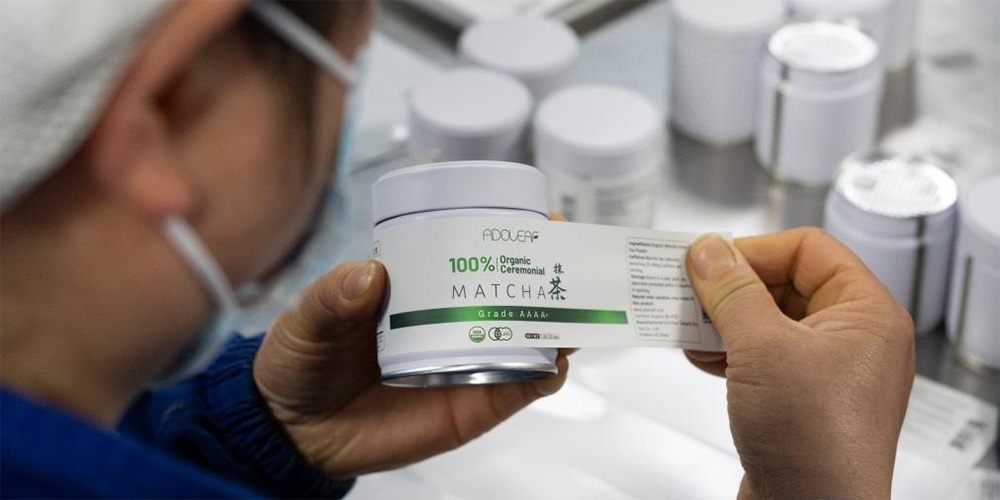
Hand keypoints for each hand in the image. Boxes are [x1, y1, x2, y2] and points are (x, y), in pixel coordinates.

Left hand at [253, 260, 570, 478]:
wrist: (294, 431)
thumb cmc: (302, 362)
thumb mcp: (309, 316)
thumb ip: (333, 295)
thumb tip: (371, 275)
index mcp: (420, 286)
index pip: (473, 252)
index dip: (509, 231)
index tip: (537, 215)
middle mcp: (452, 321)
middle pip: (514, 290)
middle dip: (550, 271)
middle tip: (570, 255)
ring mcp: (467, 363)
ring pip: (528, 337)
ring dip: (559, 320)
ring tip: (576, 303)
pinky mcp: (472, 407)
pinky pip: (518, 388)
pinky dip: (543, 373)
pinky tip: (553, 358)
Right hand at [684, 229, 914, 499]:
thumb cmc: (816, 445)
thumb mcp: (763, 349)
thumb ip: (732, 291)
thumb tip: (710, 251)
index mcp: (867, 314)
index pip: (808, 249)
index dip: (755, 250)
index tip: (711, 261)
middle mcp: (854, 339)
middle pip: (785, 283)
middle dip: (733, 289)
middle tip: (691, 291)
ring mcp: (827, 371)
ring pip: (767, 321)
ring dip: (724, 320)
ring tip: (689, 324)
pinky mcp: (801, 399)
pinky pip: (762, 356)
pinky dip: (729, 351)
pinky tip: (701, 356)